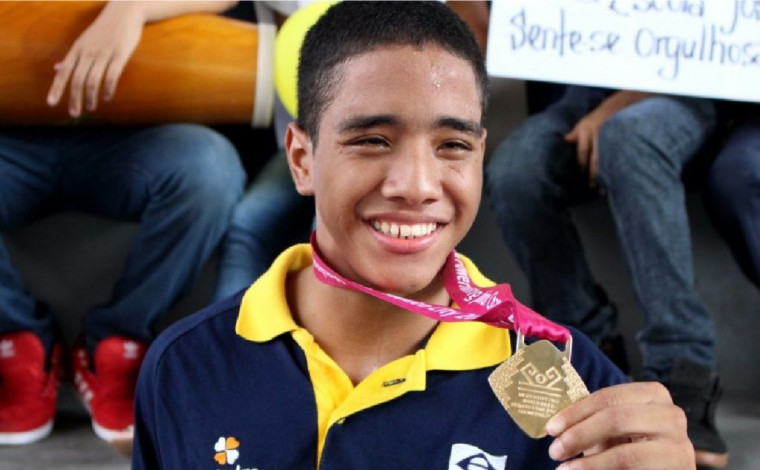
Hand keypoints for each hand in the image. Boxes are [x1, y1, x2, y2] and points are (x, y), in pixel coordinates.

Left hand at [47, 2, 144, 116]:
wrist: (124, 12)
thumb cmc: (104, 29)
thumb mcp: (84, 41)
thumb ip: (72, 57)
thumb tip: (57, 69)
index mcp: (77, 50)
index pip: (63, 73)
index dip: (56, 89)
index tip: (51, 104)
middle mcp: (88, 53)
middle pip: (77, 80)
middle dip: (74, 99)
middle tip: (75, 114)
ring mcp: (103, 54)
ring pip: (93, 80)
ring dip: (90, 97)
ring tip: (90, 109)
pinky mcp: (119, 55)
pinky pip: (111, 76)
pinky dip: (108, 89)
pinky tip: (106, 97)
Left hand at [545, 382, 694, 469]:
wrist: (658, 469)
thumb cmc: (631, 444)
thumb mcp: (613, 427)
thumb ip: (591, 419)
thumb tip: (555, 426)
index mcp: (653, 394)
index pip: (609, 397)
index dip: (576, 412)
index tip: (550, 428)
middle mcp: (672, 416)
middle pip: (616, 419)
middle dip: (579, 435)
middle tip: (555, 450)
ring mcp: (680, 447)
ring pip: (625, 455)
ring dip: (588, 465)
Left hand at [563, 106, 611, 189]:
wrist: (616, 108)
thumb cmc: (595, 119)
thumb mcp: (583, 123)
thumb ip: (575, 133)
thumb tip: (565, 139)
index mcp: (588, 131)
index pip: (584, 149)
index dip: (582, 161)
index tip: (581, 172)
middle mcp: (599, 136)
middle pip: (596, 157)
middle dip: (594, 173)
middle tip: (592, 186)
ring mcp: (611, 139)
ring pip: (607, 159)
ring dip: (605, 174)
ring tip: (604, 188)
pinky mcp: (619, 142)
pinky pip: (616, 157)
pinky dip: (615, 169)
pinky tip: (616, 179)